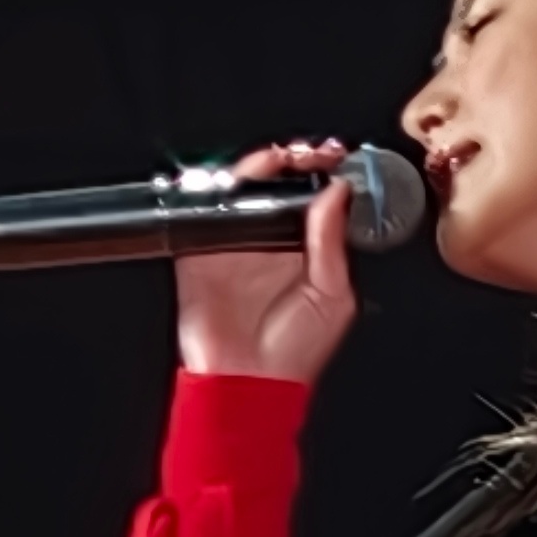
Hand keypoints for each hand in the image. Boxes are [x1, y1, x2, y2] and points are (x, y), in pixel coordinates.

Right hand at [173, 138, 361, 383]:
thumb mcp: (333, 296)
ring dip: (256, 168)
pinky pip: (203, 209)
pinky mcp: (200, 249)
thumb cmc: (294, 352)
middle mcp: (271, 240)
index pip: (314, 196)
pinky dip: (212, 190)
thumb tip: (337, 193)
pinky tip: (232, 184)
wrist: (247, 382)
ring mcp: (234, 242)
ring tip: (274, 162)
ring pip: (240, 187)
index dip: (324, 172)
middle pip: (276, 183)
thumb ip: (332, 242)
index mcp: (307, 250)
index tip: (335, 156)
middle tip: (306, 153)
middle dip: (291, 160)